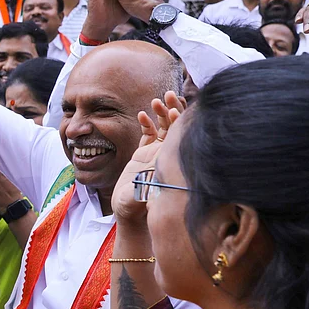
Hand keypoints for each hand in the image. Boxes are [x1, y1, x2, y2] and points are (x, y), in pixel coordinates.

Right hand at [113, 91, 183, 222]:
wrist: (127, 213)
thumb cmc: (136, 207)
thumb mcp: (141, 196)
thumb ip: (146, 185)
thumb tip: (154, 172)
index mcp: (171, 161)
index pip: (181, 135)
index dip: (180, 120)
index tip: (174, 109)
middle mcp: (167, 155)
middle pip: (176, 127)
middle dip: (173, 110)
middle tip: (168, 95)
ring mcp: (156, 153)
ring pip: (163, 128)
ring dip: (160, 113)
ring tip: (155, 101)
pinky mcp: (143, 155)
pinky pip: (148, 135)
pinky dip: (146, 124)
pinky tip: (142, 115)